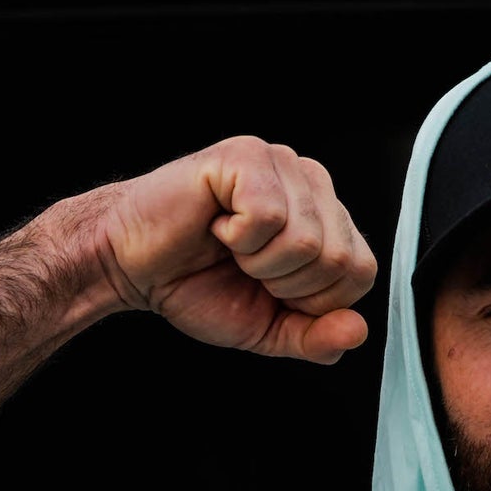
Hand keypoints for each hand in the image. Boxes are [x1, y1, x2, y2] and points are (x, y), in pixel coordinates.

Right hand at [96, 137, 378, 363]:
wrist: (129, 265)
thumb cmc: (196, 285)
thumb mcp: (267, 327)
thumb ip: (315, 337)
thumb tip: (356, 332)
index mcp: (327, 218)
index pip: (361, 271)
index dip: (312, 300)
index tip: (268, 286)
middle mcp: (312, 182)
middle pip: (339, 259)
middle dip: (284, 283)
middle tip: (243, 265)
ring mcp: (282, 163)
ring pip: (307, 240)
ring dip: (257, 261)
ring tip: (229, 245)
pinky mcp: (246, 154)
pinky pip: (270, 215)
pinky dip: (237, 237)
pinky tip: (216, 225)